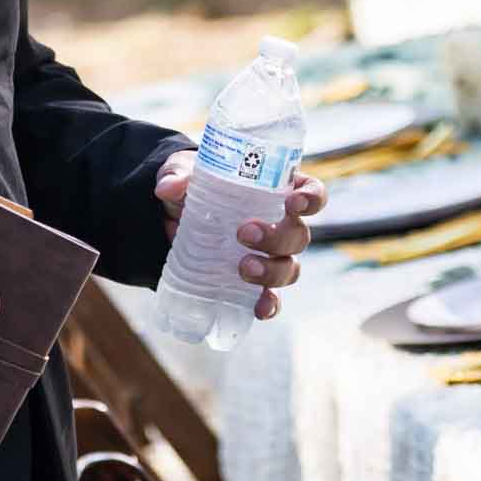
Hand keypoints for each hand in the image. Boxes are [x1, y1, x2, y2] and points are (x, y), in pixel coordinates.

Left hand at [154, 153, 328, 322]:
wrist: (171, 216)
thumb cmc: (192, 184)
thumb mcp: (181, 171)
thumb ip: (177, 174)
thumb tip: (169, 188)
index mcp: (275, 190)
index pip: (310, 192)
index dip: (311, 198)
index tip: (294, 202)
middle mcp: (280, 224)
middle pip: (298, 235)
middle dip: (277, 236)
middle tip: (244, 232)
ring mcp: (270, 256)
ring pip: (289, 268)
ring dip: (271, 271)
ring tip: (243, 267)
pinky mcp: (253, 281)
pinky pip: (271, 297)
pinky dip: (269, 304)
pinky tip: (259, 309)